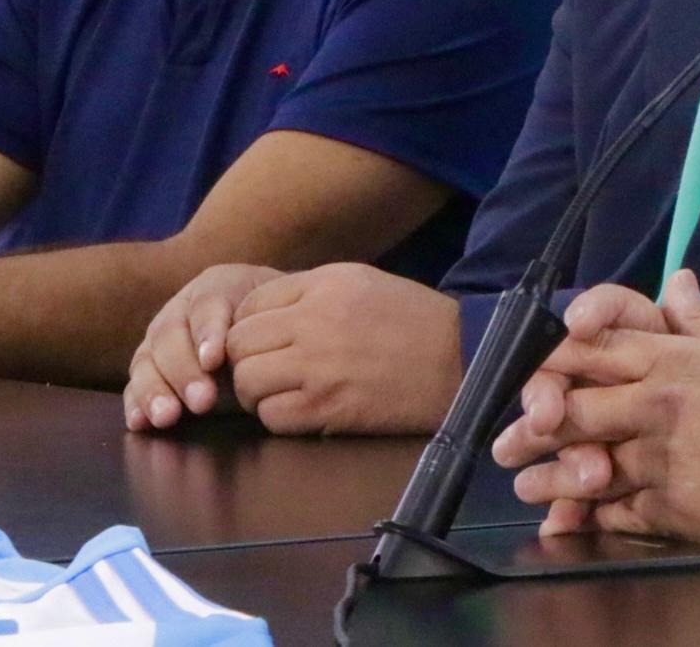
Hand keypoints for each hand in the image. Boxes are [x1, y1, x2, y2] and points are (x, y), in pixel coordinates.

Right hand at [125, 263, 284, 429]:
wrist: (269, 335)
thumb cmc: (277, 327)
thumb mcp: (278, 317)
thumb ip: (266, 328)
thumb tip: (252, 354)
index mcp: (215, 288)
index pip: (207, 305)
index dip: (208, 332)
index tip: (215, 360)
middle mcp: (180, 311)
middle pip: (170, 335)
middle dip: (183, 370)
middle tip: (201, 401)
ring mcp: (159, 342)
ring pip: (147, 361)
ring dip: (155, 391)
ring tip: (167, 417)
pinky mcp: (148, 372)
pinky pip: (134, 385)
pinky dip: (135, 404)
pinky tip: (139, 422)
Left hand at [222, 263, 462, 434]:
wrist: (461, 358)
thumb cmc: (414, 321)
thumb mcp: (362, 283)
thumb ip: (311, 291)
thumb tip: (263, 313)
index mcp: (323, 285)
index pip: (250, 304)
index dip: (248, 326)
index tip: (263, 343)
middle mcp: (314, 321)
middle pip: (238, 343)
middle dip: (245, 360)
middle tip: (267, 371)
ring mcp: (318, 366)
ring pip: (247, 381)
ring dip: (257, 392)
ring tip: (282, 393)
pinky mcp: (328, 407)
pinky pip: (272, 416)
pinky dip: (278, 417)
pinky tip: (302, 410)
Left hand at [494, 275, 699, 549]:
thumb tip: (678, 282)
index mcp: (675, 359)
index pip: (591, 351)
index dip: (551, 364)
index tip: (530, 378)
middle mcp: (660, 404)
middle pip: (572, 409)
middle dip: (532, 426)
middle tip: (505, 441)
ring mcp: (665, 458)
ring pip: (585, 467)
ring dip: (550, 478)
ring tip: (526, 487)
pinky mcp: (677, 509)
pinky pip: (618, 514)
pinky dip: (593, 518)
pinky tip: (577, 521)